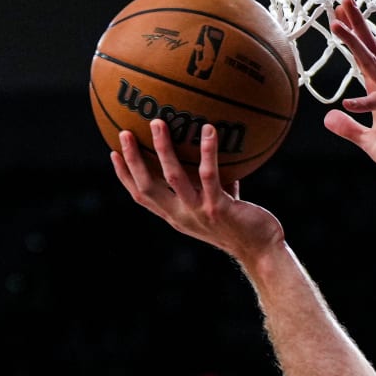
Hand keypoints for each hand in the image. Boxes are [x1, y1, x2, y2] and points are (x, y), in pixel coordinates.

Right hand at [111, 119, 284, 259]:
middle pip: (148, 187)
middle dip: (133, 160)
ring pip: (173, 177)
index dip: (125, 176)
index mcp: (176, 216)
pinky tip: (209, 130)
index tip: (114, 153)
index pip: (142, 196)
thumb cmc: (242, 226)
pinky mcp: (218, 208)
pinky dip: (208, 151)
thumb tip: (210, 151)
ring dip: (163, 149)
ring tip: (157, 123)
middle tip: (124, 132)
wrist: (262, 252)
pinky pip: (210, 175)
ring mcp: (199, 213)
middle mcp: (182, 216)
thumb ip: (210, 183)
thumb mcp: (217, 204)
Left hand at [323, 0, 375, 179]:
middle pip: (369, 50)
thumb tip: (328, 117)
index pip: (364, 57)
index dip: (352, 35)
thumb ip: (349, 128)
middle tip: (342, 0)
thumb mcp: (367, 141)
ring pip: (373, 66)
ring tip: (337, 27)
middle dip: (356, 26)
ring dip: (355, 45)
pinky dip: (364, 103)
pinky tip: (347, 102)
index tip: (340, 13)